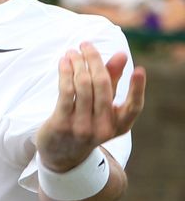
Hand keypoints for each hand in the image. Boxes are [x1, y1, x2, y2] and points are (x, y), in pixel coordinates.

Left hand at [35, 42, 145, 172]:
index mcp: (118, 126)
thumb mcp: (102, 107)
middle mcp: (102, 129)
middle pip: (102, 87)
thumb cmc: (87, 123)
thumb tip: (122, 55)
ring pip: (83, 87)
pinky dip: (66, 73)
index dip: (138, 89)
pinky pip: (66, 92)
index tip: (140, 70)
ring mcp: (81, 127)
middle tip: (86, 45)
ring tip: (72, 51)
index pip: (134, 107)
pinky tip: (64, 62)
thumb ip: (112, 82)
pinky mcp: (61, 124)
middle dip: (94, 61)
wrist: (61, 155)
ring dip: (77, 64)